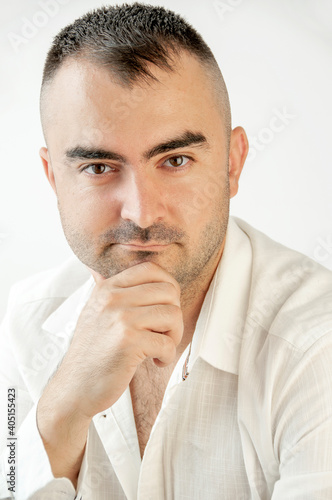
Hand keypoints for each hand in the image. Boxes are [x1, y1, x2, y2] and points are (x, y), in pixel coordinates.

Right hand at [37, 261, 182, 483]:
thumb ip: (106, 291)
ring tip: (161, 349)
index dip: (168, 287)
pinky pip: (168, 343)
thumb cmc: (92, 353)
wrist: (74, 389)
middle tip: (165, 333)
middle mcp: (113, 298)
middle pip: (169, 291)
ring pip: (173, 315)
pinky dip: (168, 356)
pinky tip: (155, 362)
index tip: (164, 308)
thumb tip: (97, 269)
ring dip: (174, 336)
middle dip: (174, 315)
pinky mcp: (129, 342)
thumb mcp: (93, 313)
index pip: (151, 269)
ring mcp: (121, 318)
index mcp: (107, 288)